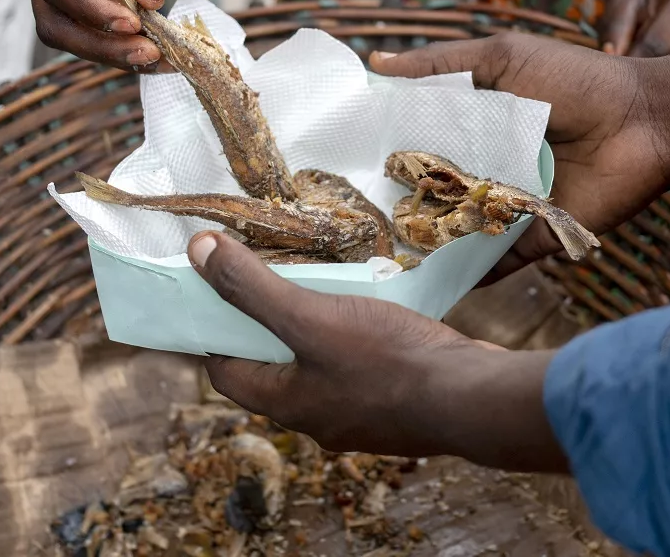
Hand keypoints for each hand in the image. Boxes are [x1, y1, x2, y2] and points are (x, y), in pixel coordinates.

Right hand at [21, 0, 191, 70]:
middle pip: (55, 16)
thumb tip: (148, 0)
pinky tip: (162, 51)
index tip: (133, 24)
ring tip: (159, 59)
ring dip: (113, 49)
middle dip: (98, 41)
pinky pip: (104, 23)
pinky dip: (128, 39)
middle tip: (147, 56)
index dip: (90, 9)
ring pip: (75, 28)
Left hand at [191, 232, 564, 471]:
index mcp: (287, 404)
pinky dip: (361, 340)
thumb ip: (252, 288)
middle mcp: (318, 418)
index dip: (216, 331)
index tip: (220, 291)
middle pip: (275, 369)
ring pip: (323, 368)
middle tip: (279, 279)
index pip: (227, 372)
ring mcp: (362, 416)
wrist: (472, 399)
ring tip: (332, 288)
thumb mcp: (311, 317)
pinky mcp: (398, 404)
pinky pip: (365, 369)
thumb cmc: (388, 362)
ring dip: (321, 331)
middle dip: (272, 326)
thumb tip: (197, 251)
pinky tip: (380, 313)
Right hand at [370, 34, 669, 279]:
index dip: (384, 153)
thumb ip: (442, 64)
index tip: (338, 164)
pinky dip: (468, 276)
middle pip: (432, 192)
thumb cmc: (575, 80)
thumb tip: (375, 62)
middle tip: (344, 220)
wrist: (646, 121)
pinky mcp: (536, 238)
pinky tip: (425, 287)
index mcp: (477, 126)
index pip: (420, 144)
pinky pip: (496, 263)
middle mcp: (487, 168)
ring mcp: (510, 207)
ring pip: (456, 230)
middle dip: (395, 206)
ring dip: (423, 242)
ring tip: (372, 258)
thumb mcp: (503, 58)